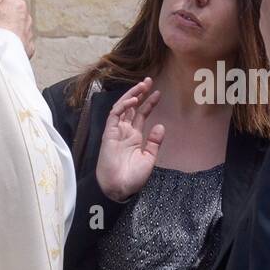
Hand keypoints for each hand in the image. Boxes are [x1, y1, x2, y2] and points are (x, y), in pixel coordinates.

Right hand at [96, 78, 164, 202]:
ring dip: (132, 94)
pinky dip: (123, 105)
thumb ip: (155, 142)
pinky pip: (115, 115)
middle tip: (149, 81)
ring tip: (142, 85)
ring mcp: (116, 131)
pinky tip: (133, 99)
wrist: (119, 188)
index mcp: (135, 137)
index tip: (158, 93)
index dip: (149, 103)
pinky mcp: (109, 133)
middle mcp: (125, 131)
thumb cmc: (133, 177)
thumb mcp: (149, 158)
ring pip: (122, 107)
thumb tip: (161, 125)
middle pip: (131, 107)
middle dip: (140, 93)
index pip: (141, 115)